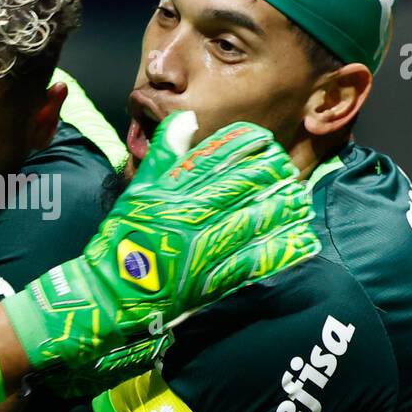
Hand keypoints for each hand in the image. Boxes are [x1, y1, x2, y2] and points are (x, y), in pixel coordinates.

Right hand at [3, 115, 319, 366]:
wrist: (110, 291)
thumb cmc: (123, 238)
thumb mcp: (139, 190)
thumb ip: (166, 154)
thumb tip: (189, 120)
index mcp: (172, 191)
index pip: (216, 158)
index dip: (246, 146)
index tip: (266, 139)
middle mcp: (190, 215)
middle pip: (242, 186)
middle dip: (272, 174)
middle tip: (289, 166)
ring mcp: (202, 247)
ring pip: (252, 221)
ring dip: (282, 209)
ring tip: (301, 198)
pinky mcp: (212, 278)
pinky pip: (252, 262)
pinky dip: (279, 252)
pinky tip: (301, 242)